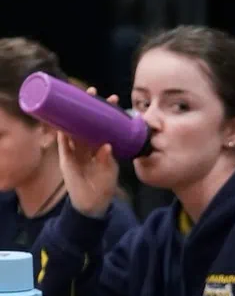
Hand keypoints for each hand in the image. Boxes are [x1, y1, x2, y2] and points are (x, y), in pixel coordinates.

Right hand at [56, 88, 119, 217]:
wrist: (92, 203)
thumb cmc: (104, 185)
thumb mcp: (109, 171)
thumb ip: (107, 160)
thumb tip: (106, 145)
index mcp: (101, 146)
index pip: (104, 126)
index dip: (107, 113)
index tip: (113, 99)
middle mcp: (88, 145)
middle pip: (87, 122)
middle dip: (89, 107)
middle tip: (93, 92)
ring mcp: (76, 151)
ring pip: (74, 129)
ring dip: (73, 116)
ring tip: (75, 101)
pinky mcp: (66, 158)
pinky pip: (62, 144)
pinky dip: (61, 135)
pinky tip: (60, 124)